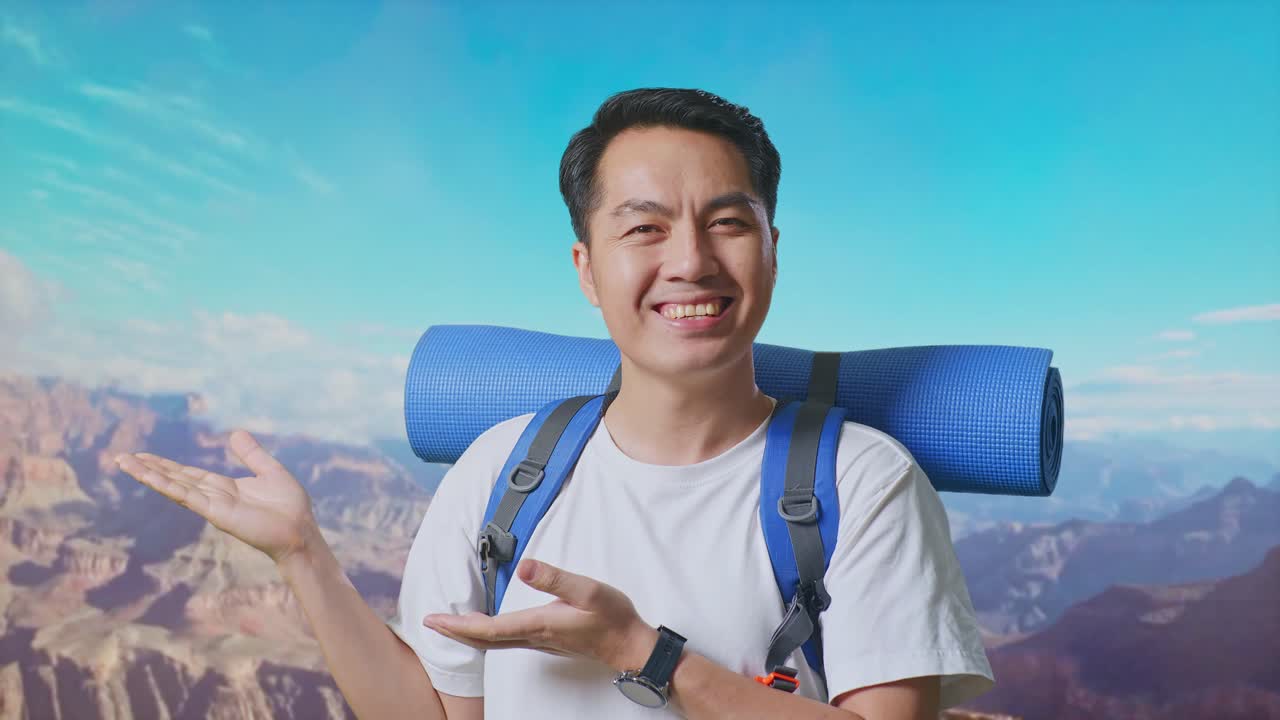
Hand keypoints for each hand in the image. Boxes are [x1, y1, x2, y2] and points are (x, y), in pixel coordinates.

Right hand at [114, 429, 318, 565]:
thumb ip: (251, 455)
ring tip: (124, 463)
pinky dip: (167, 485)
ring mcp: (212, 505)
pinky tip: (148, 477)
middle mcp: (213, 496)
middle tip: (120, 457)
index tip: (143, 456)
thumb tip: (235, 433)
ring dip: (148, 475)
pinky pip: (187, 496)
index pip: (187, 474)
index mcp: (224, 487)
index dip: (165, 465)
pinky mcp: (216, 513)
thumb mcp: (270, 471)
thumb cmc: (290, 507)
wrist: (300, 531)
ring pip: (173, 486)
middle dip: (148, 468)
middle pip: (174, 479)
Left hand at [423, 559, 658, 672]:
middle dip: (454, 631)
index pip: (487, 628)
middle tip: (430, 622)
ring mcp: (541, 642)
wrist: (631, 646)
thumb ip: (556, 578)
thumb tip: (524, 566)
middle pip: (484, 640)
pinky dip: (487, 634)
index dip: (457, 624)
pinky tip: (486, 627)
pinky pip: (506, 641)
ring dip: (468, 633)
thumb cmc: (613, 618)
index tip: (434, 619)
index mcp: (538, 624)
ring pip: (494, 642)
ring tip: (450, 623)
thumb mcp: (589, 591)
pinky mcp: (548, 641)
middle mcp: (534, 637)